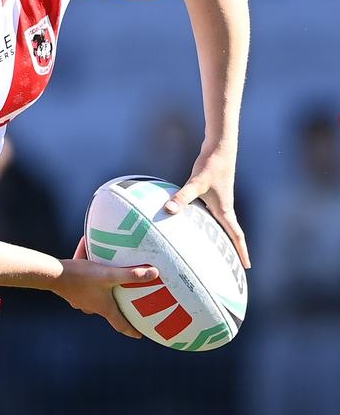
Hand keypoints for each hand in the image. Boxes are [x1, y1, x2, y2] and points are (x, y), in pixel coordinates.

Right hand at [55, 239, 158, 338]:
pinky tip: (90, 277)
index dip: (131, 330)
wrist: (54, 275)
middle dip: (117, 309)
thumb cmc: (82, 276)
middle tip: (125, 304)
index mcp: (104, 308)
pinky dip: (91, 288)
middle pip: (108, 312)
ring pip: (96, 301)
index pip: (121, 324)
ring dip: (103, 296)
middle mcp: (93, 308)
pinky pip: (85, 292)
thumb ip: (131, 274)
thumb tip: (155, 273)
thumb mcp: (109, 274)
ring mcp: (81, 302)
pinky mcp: (72, 294)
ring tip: (108, 287)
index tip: (139, 335)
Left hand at [164, 145, 249, 267]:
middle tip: (232, 266)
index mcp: (224, 210)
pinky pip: (211, 214)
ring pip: (221, 224)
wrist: (219, 147)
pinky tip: (197, 226)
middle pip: (230, 233)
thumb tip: (168, 210)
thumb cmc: (210, 165)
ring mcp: (219, 200)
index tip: (247, 267)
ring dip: (221, 237)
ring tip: (216, 251)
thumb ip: (182, 197)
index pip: (236, 235)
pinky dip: (208, 223)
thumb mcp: (195, 183)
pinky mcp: (213, 192)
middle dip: (232, 250)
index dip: (242, 252)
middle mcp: (224, 207)